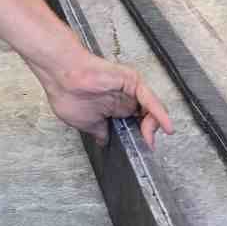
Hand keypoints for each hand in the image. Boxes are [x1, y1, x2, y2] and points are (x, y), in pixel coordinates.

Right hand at [38, 49, 172, 148]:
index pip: (134, 125)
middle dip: (148, 133)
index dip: (140, 138)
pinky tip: (165, 126)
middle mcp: (124, 99)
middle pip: (146, 117)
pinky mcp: (132, 81)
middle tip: (147, 146)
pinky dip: (159, 112)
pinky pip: (149, 98)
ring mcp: (129, 91)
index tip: (141, 150)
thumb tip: (103, 141)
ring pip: (151, 109)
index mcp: (113, 109)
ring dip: (154, 125)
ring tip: (151, 139)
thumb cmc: (67, 94)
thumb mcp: (87, 124)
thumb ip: (99, 132)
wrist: (61, 75)